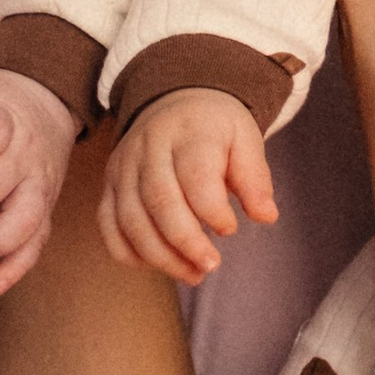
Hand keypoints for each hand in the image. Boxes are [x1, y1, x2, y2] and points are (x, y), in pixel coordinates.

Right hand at [102, 88, 278, 281]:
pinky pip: (108, 225)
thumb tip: (266, 216)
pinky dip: (129, 253)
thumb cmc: (215, 128)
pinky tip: (159, 264)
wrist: (174, 101)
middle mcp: (149, 147)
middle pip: (159, 200)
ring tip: (193, 273)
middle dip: (185, 242)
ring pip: (131, 219)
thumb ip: (255, 178)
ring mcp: (123, 166)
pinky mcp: (108, 184)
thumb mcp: (245, 139)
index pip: (196, 175)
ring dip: (161, 256)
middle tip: (211, 265)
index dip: (213, 211)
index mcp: (189, 132)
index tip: (231, 229)